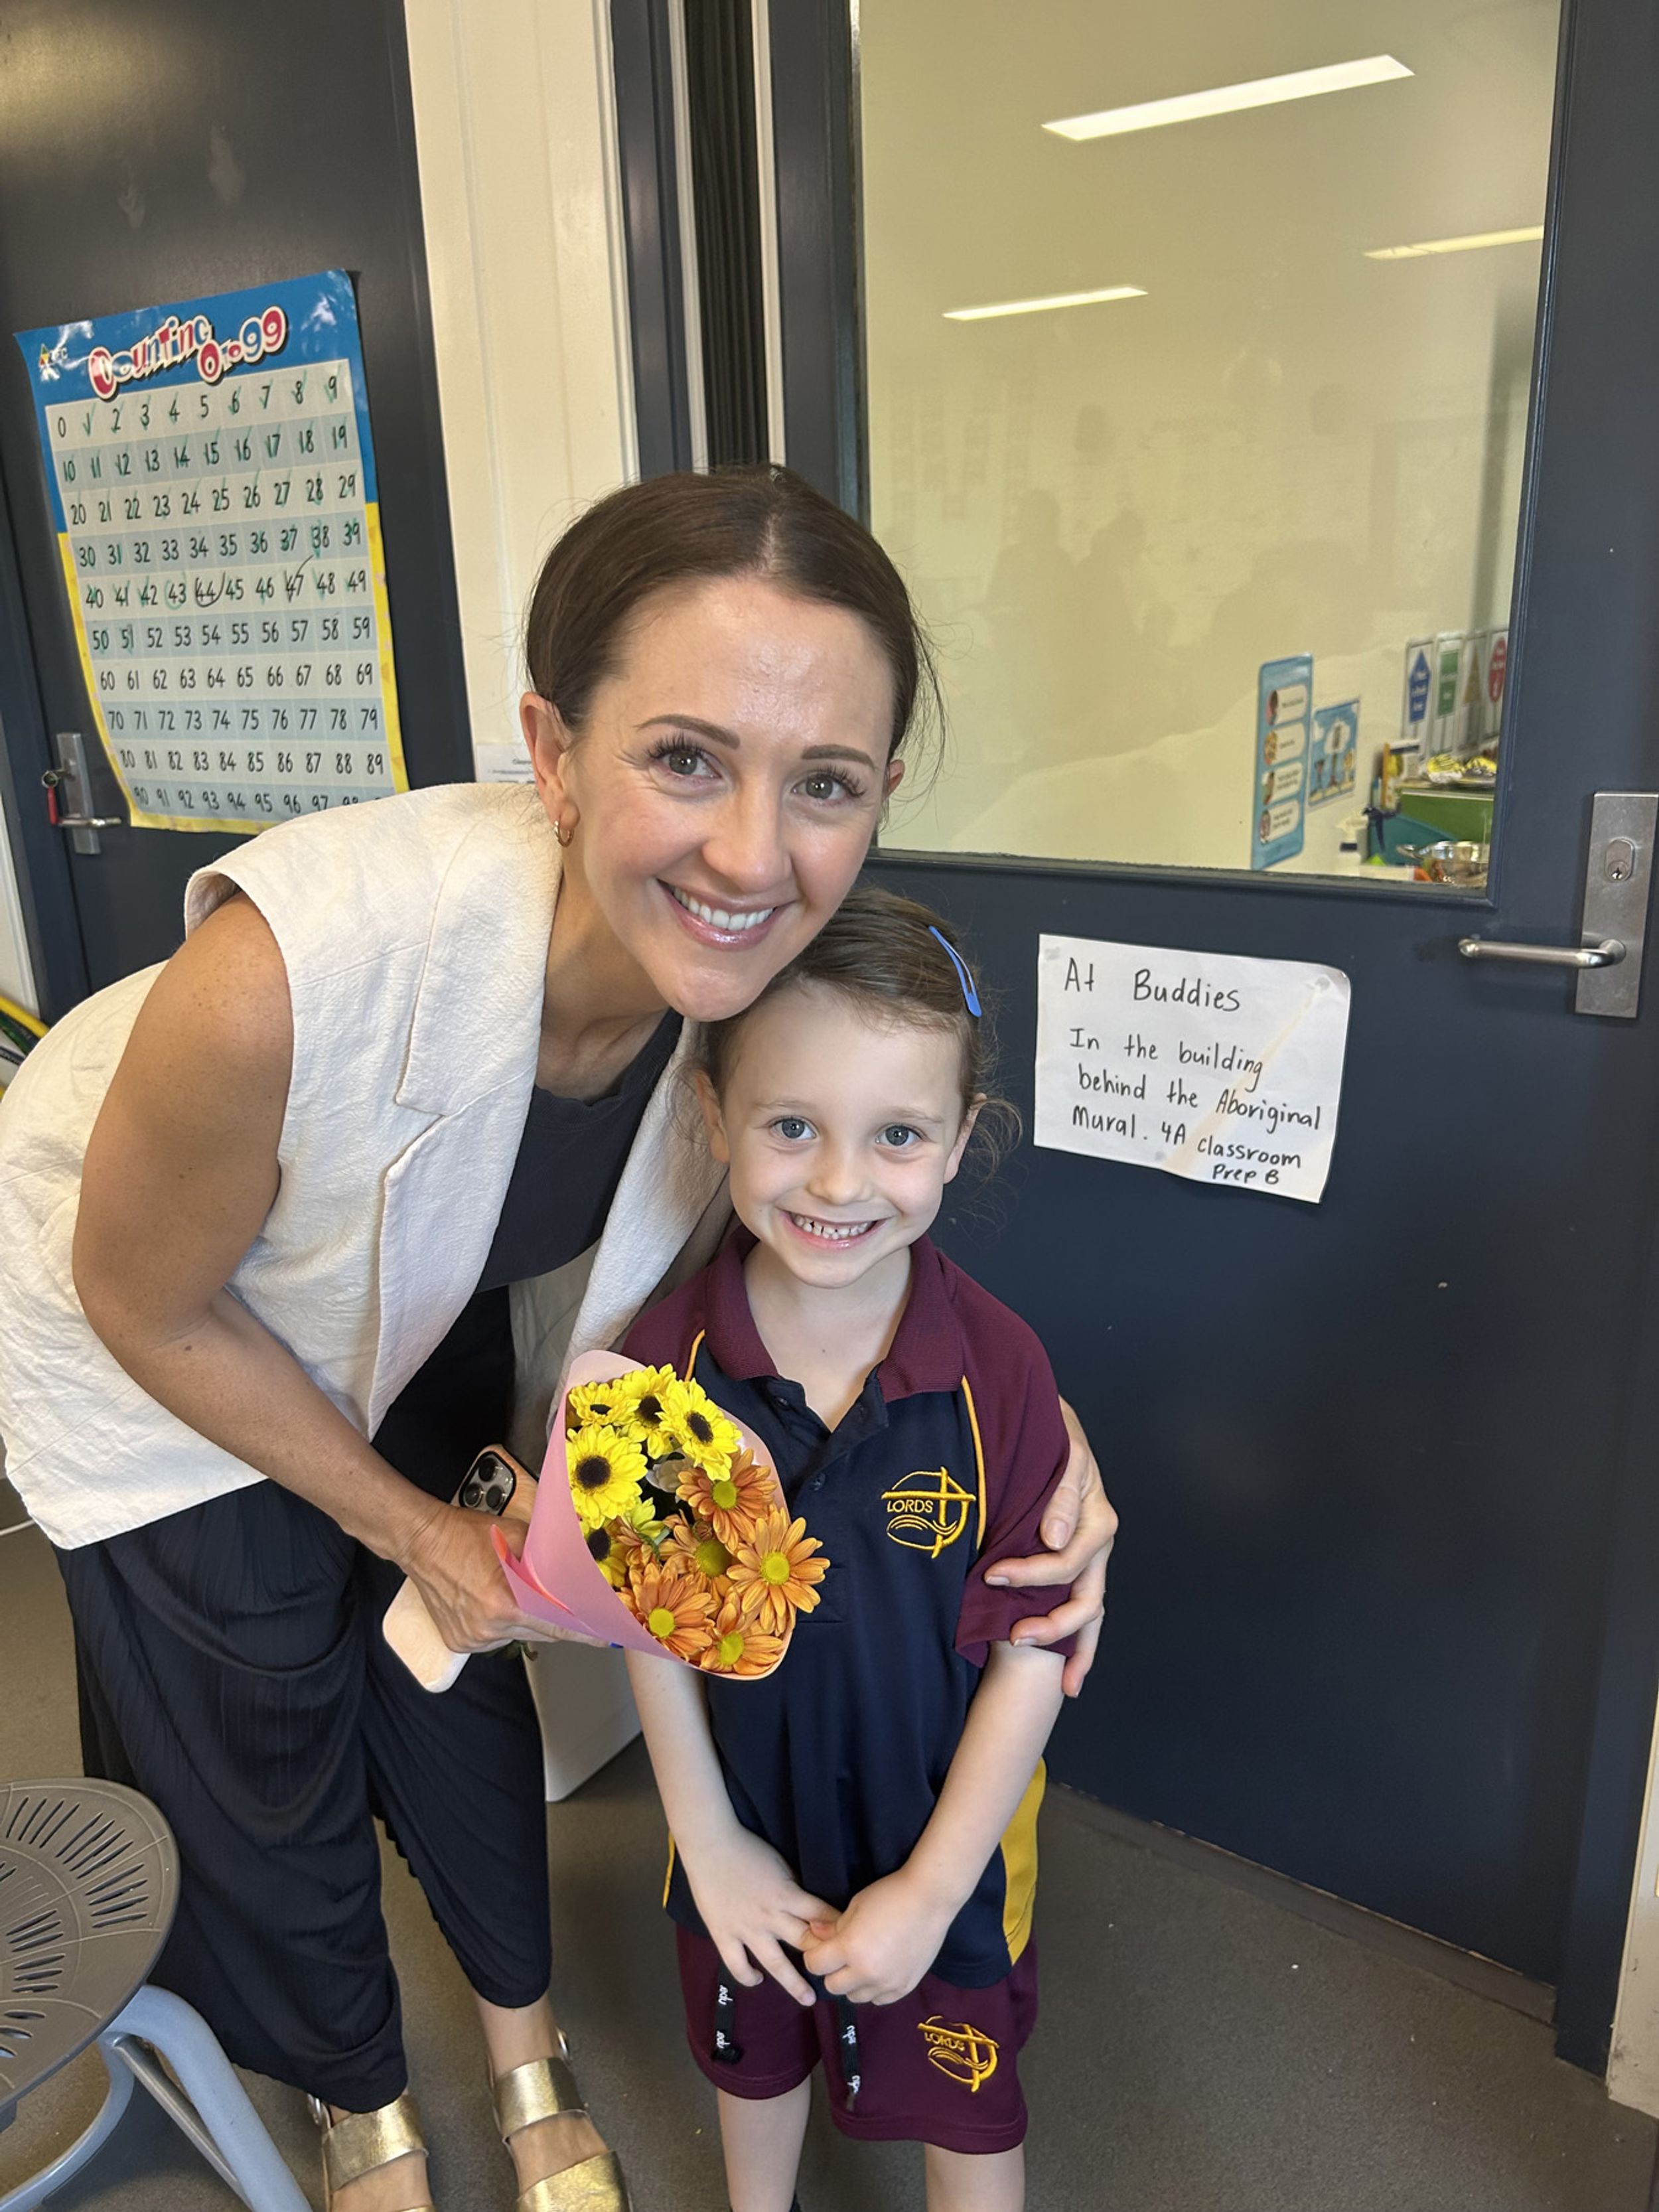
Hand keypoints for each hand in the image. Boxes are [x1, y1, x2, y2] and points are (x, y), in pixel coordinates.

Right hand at [400, 1501, 589, 1654]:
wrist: (421, 1541)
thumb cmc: (466, 1534)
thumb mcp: (518, 1537)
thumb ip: (547, 1561)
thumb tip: (577, 1572)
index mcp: (506, 1603)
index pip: (557, 1627)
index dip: (584, 1632)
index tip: (605, 1637)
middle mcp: (489, 1627)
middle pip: (541, 1633)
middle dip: (557, 1621)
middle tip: (571, 1608)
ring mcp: (473, 1638)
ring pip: (518, 1635)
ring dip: (527, 1619)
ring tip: (514, 1591)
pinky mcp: (460, 1642)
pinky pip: (495, 1638)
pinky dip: (502, 1624)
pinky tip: (493, 1600)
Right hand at [678, 1822, 833, 2006]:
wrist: (710, 1846)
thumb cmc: (748, 1849)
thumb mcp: (781, 1864)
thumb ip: (794, 1889)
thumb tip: (810, 1908)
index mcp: (787, 1895)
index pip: (820, 1916)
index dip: (836, 1930)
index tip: (851, 1942)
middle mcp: (771, 1916)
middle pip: (804, 1942)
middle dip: (823, 1959)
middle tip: (837, 1976)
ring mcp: (746, 1929)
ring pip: (774, 1962)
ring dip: (794, 1982)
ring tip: (808, 1999)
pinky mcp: (724, 1935)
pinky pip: (737, 1963)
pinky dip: (747, 1976)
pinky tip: (757, 1980)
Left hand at [801, 1871, 953, 2005]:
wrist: (930, 1900)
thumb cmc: (889, 1895)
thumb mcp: (855, 1905)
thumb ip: (833, 1927)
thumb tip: (814, 1934)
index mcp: (851, 1949)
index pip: (815, 1965)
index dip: (814, 1955)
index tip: (821, 1947)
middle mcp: (867, 1973)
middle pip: (833, 1986)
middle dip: (832, 1971)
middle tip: (842, 1955)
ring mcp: (888, 1984)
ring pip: (856, 1997)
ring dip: (853, 1983)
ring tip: (863, 1962)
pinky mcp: (905, 1988)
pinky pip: (879, 2000)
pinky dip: (874, 1989)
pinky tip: (880, 1970)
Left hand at [983, 1397, 1115, 1696]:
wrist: (1049, 1425)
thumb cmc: (1054, 1437)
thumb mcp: (1063, 1456)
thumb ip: (1059, 1496)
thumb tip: (1053, 1539)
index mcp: (1097, 1520)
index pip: (1067, 1562)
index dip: (1032, 1575)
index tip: (993, 1576)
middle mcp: (1097, 1545)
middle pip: (1086, 1599)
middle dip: (1054, 1626)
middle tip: (1014, 1640)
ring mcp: (1089, 1559)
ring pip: (1091, 1613)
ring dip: (1074, 1647)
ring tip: (1062, 1685)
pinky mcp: (1076, 1564)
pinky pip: (1084, 1609)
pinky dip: (1079, 1643)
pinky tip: (1070, 1675)